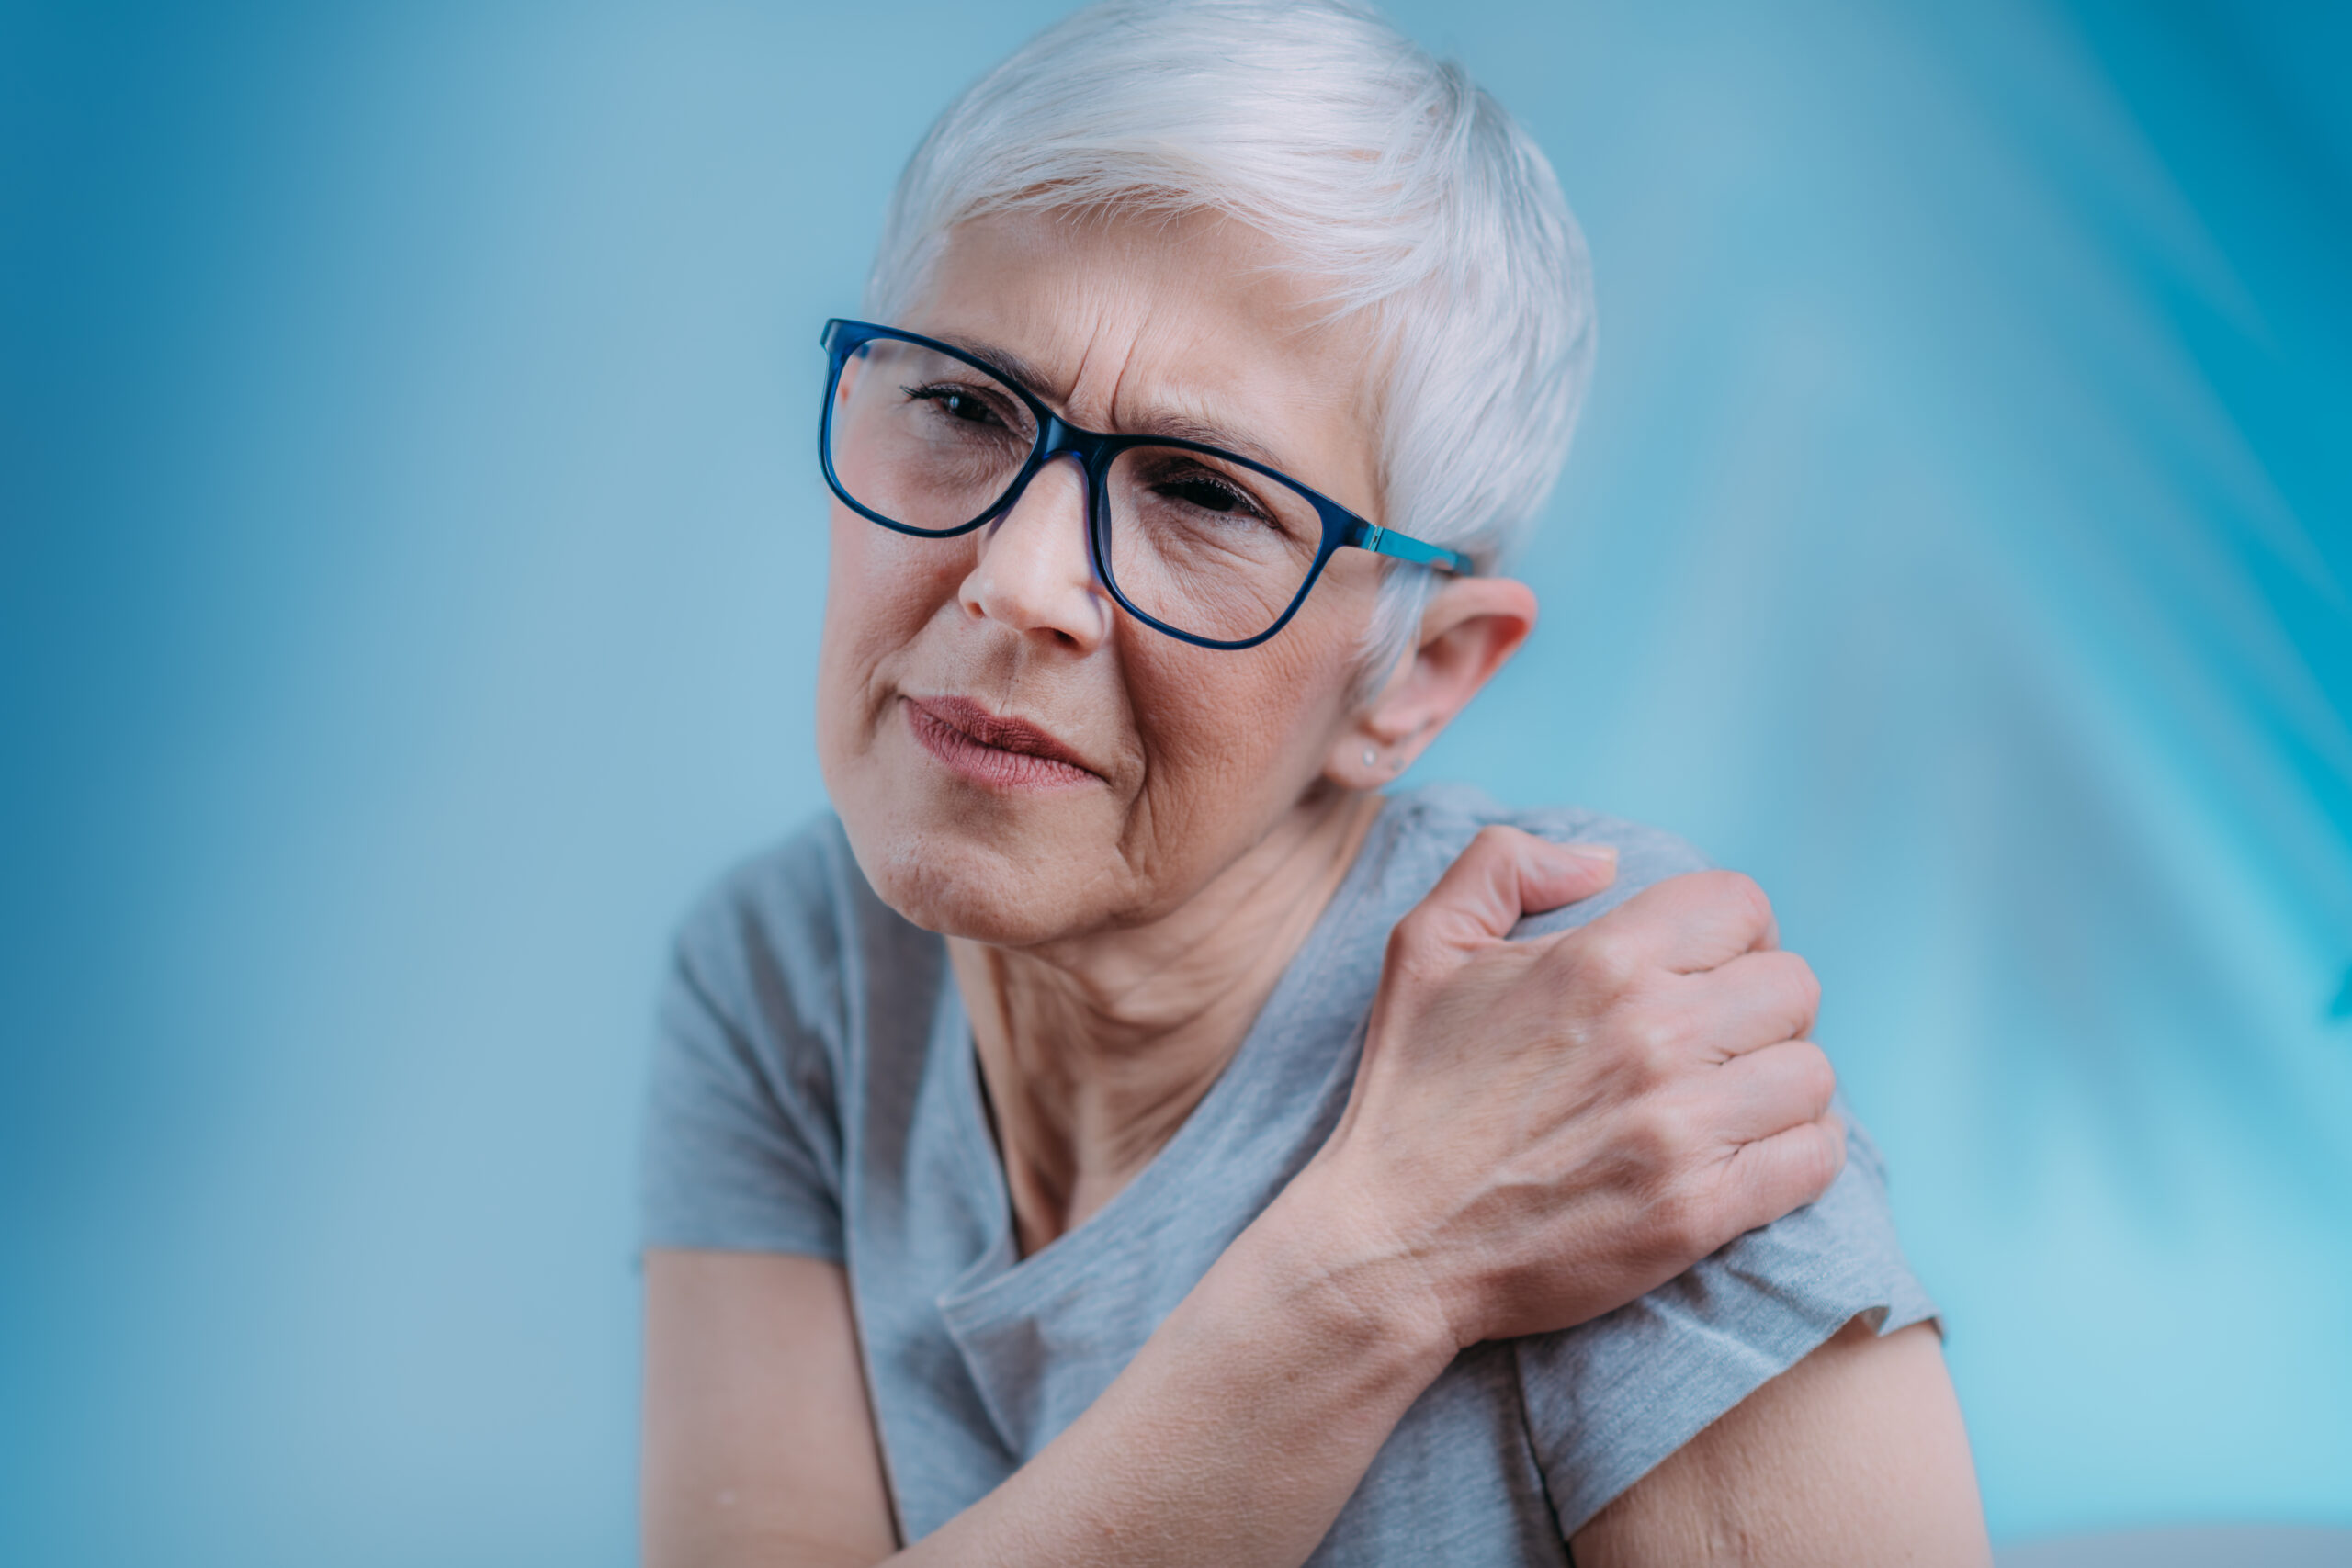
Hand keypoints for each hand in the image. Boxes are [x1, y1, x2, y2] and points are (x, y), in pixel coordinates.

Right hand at [1297, 826, 1844, 1352]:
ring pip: (1812, 1074)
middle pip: (1792, 986)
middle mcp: (1651, 1032)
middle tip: (1716, 1044)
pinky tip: (1745, 1158)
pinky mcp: (1697, 1212)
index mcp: (1598, 958)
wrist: (1390, 1244)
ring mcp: (1679, 1126)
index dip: (1732, 932)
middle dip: (1760, 1010)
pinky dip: (1794, 1156)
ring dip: (1778, 1088)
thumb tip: (1603, 861)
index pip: (1741, 904)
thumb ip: (1503, 864)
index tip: (1705, 969)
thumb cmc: (1409, 1093)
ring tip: (1731, 1104)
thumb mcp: (1424, 946)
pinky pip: (1814, 1159)